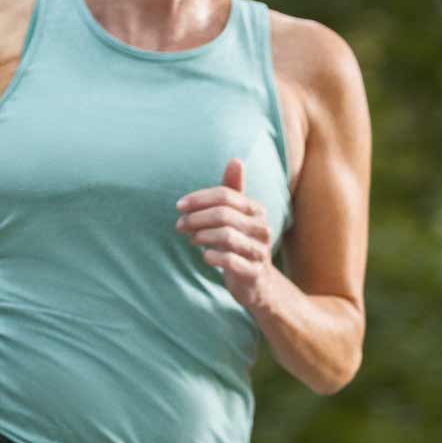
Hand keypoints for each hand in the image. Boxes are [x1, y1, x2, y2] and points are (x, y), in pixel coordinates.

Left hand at [176, 156, 275, 312]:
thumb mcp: (238, 216)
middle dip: (196, 218)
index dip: (199, 199)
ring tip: (191, 239)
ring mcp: (259, 251)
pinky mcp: (253, 273)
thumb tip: (236, 159)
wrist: (258, 283)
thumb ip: (233, 190)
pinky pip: (229, 261)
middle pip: (223, 214)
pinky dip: (212, 257)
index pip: (225, 195)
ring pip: (226, 236)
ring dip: (201, 236)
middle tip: (180, 226)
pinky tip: (205, 257)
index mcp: (256, 210)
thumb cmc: (241, 243)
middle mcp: (262, 228)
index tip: (179, 206)